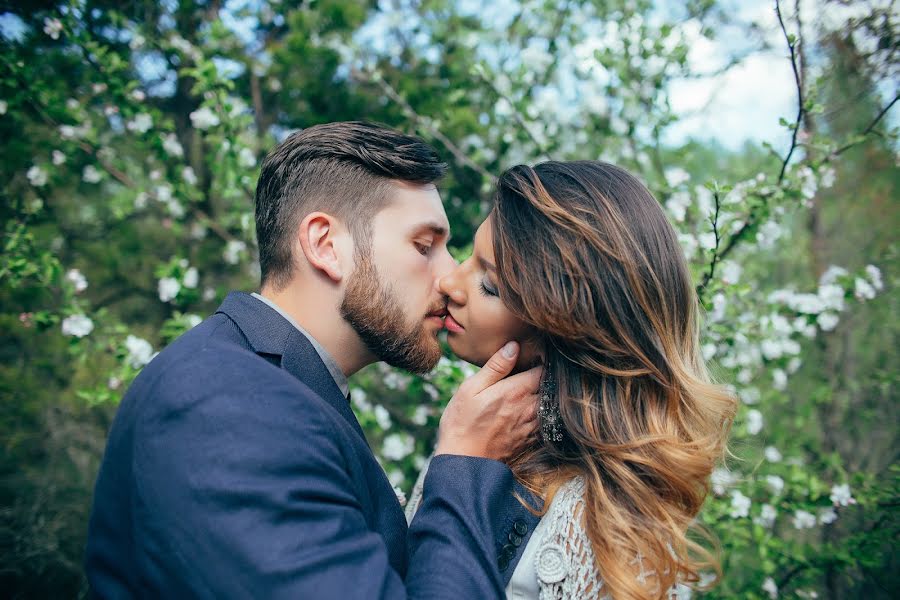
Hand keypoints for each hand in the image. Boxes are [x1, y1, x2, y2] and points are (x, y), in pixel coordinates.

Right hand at [435, 341, 540, 461]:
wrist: (464, 463)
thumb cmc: (462, 423)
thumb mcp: (471, 388)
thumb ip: (495, 367)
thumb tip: (514, 346)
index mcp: (517, 391)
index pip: (544, 369)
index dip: (542, 360)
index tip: (535, 356)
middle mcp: (530, 408)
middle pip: (550, 386)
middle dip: (545, 377)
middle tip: (534, 370)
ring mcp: (532, 425)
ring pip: (549, 404)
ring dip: (544, 395)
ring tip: (530, 389)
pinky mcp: (531, 440)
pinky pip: (545, 421)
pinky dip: (541, 412)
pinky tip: (527, 410)